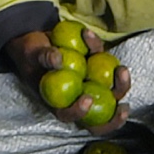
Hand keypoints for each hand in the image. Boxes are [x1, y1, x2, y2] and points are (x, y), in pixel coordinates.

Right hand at [3, 29, 131, 134]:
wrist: (35, 39)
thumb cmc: (29, 53)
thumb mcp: (31, 54)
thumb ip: (44, 57)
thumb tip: (57, 60)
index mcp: (57, 102)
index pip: (68, 115)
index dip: (79, 113)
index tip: (87, 99)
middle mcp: (75, 98)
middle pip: (97, 118)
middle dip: (114, 119)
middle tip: (123, 107)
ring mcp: (89, 85)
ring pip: (111, 94)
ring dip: (121, 85)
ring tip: (122, 70)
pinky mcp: (96, 69)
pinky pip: (106, 64)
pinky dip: (101, 50)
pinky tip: (88, 34)